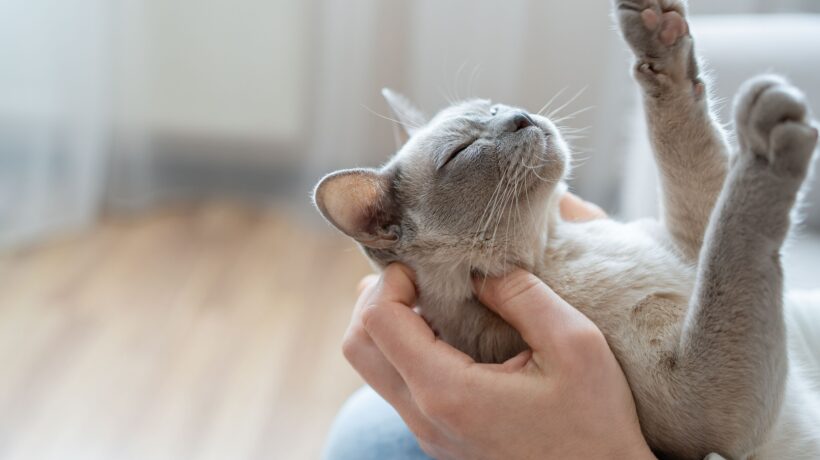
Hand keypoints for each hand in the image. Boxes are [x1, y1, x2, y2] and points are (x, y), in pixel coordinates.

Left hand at [342, 194, 654, 458]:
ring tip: (434, 300)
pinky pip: (399, 386)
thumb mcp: (575, 345)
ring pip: (373, 368)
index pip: (377, 322)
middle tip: (419, 278)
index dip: (390, 281)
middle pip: (358, 346)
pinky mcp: (439, 437)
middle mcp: (425, 416)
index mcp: (448, 392)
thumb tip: (479, 270)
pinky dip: (406, 350)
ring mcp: (428, 432)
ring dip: (390, 325)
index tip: (424, 265)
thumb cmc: (596, 424)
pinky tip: (448, 333)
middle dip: (377, 299)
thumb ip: (523, 296)